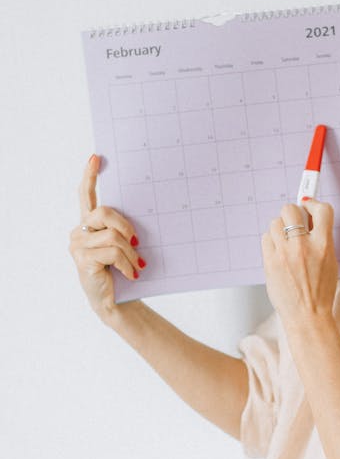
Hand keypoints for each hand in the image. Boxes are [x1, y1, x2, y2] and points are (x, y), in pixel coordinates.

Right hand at [68, 155, 143, 320]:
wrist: (117, 301)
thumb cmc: (122, 271)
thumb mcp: (125, 246)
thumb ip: (124, 229)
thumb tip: (142, 216)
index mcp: (89, 224)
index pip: (86, 196)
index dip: (90, 176)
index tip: (96, 158)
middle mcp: (79, 232)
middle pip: (104, 212)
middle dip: (126, 225)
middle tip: (138, 241)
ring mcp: (78, 246)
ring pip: (112, 235)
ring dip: (131, 252)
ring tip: (137, 265)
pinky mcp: (83, 261)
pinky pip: (112, 252)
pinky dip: (127, 263)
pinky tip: (132, 274)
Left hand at [261, 199, 338, 330]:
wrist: (307, 315)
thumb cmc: (320, 292)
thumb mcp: (331, 261)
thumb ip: (321, 238)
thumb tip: (310, 218)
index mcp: (323, 245)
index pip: (322, 210)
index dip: (314, 204)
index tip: (309, 204)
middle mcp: (303, 247)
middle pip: (291, 210)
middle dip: (293, 214)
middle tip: (296, 224)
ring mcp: (284, 254)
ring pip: (275, 222)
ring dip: (281, 228)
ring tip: (287, 242)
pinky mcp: (270, 261)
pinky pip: (266, 238)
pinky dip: (271, 242)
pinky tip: (279, 253)